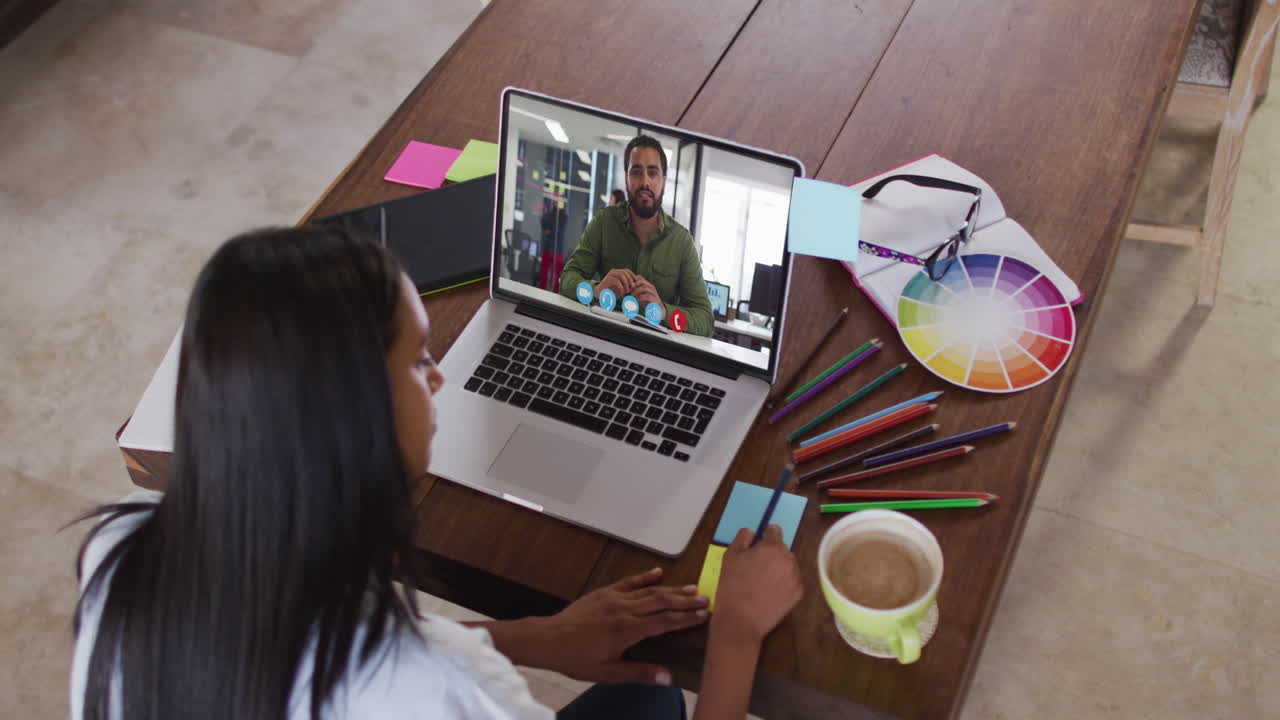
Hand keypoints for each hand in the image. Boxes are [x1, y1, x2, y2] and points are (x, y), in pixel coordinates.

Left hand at [529, 567, 708, 684]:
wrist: (548, 639)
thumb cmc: (576, 658)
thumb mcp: (608, 673)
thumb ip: (639, 673)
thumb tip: (667, 677)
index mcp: (627, 630)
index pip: (664, 622)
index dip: (686, 618)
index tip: (703, 616)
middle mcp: (624, 610)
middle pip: (661, 602)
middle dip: (685, 600)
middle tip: (705, 599)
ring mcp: (614, 598)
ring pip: (649, 590)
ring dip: (671, 589)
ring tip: (691, 587)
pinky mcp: (604, 593)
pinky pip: (629, 582)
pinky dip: (645, 577)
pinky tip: (658, 573)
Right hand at [597, 268, 637, 298]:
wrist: (600, 293)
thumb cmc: (611, 290)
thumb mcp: (620, 286)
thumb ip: (626, 284)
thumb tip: (635, 283)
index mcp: (616, 271)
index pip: (626, 270)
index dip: (632, 275)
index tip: (636, 281)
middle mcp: (613, 271)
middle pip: (625, 272)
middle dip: (630, 280)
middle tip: (632, 287)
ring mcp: (610, 275)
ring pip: (621, 275)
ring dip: (626, 283)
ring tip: (627, 291)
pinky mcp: (607, 279)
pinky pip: (617, 281)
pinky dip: (621, 287)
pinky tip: (622, 292)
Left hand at [629, 277, 665, 316]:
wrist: (657, 309)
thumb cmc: (648, 301)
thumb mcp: (641, 294)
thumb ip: (636, 290)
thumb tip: (628, 288)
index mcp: (648, 285)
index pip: (640, 278)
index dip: (633, 280)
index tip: (628, 285)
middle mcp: (651, 287)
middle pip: (642, 282)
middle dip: (634, 285)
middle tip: (629, 290)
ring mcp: (654, 293)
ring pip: (644, 288)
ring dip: (636, 291)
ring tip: (632, 295)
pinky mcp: (655, 299)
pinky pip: (647, 296)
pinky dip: (640, 297)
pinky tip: (636, 300)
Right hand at [712, 526, 802, 644]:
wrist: (740, 621)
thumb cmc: (732, 587)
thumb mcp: (730, 556)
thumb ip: (742, 538)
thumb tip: (752, 532)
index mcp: (772, 547)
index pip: (774, 530)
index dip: (764, 535)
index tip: (757, 545)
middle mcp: (788, 560)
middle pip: (782, 548)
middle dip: (771, 553)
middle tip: (756, 567)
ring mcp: (796, 578)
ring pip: (788, 564)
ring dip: (779, 567)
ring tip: (762, 581)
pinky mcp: (798, 594)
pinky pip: (792, 581)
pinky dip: (784, 583)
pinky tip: (769, 592)